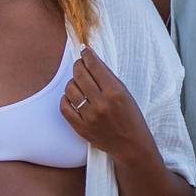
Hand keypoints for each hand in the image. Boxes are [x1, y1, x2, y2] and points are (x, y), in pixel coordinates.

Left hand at [56, 47, 158, 162]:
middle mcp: (102, 104)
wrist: (131, 145)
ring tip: (78, 83)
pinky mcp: (81, 128)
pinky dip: (65, 99)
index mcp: (115, 93)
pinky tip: (72, 97)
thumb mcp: (124, 93)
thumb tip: (91, 57)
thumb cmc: (130, 116)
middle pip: (80, 75)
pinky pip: (64, 107)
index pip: (95, 66)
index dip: (86, 55)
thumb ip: (107, 75)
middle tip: (79, 64)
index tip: (84, 50)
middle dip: (78, 65)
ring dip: (72, 82)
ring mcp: (90, 117)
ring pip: (70, 89)